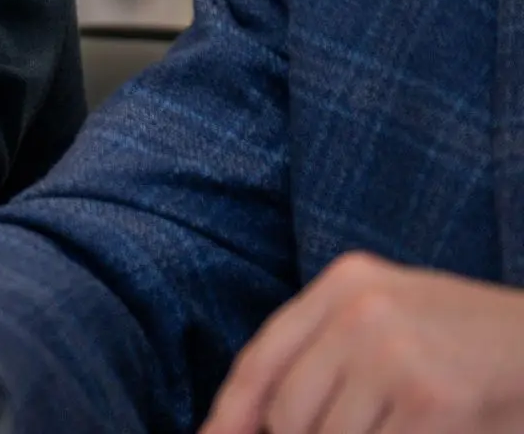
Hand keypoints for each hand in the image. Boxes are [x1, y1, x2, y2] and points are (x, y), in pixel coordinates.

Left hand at [202, 251, 523, 433]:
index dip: (231, 412)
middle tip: (354, 425)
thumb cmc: (470, 338)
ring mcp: (394, 355)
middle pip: (289, 410)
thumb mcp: (390, 317)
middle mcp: (360, 311)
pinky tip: (421, 428)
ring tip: (396, 419)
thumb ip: (326, 351)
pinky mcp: (431, 401)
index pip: (262, 358)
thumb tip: (256, 418)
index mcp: (344, 282)